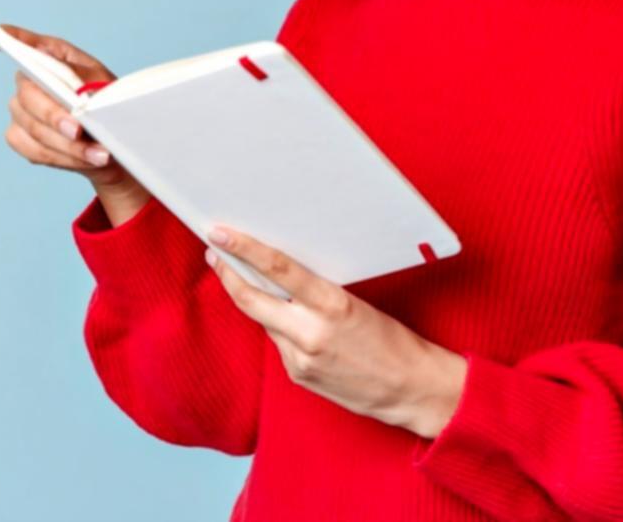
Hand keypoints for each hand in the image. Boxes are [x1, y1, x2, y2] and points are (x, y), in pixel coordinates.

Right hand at [0, 21, 137, 193]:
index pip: (17, 42)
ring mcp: (21, 110)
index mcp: (53, 57)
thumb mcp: (109, 87)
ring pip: (32, 127)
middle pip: (28, 95)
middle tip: (79, 131)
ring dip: (67, 145)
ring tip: (98, 154)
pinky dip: (60, 157)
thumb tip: (70, 88)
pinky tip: (85, 160)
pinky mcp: (20, 137)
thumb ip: (86, 83)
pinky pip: (31, 149)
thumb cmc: (110, 107)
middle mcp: (31, 81)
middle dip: (54, 116)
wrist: (113, 145)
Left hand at [204, 225, 467, 438]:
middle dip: (228, 275)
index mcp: (333, 305)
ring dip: (260, 302)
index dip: (244, 251)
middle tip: (213, 254)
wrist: (409, 388)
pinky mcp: (298, 376)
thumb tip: (280, 275)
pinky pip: (279, 343)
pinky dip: (282, 329)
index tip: (220, 235)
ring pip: (265, 321)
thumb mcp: (357, 303)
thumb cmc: (392, 339)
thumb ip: (316, 292)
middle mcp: (311, 334)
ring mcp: (300, 359)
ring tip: (261, 284)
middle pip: (251, 300)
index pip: (279, 270)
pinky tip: (297, 326)